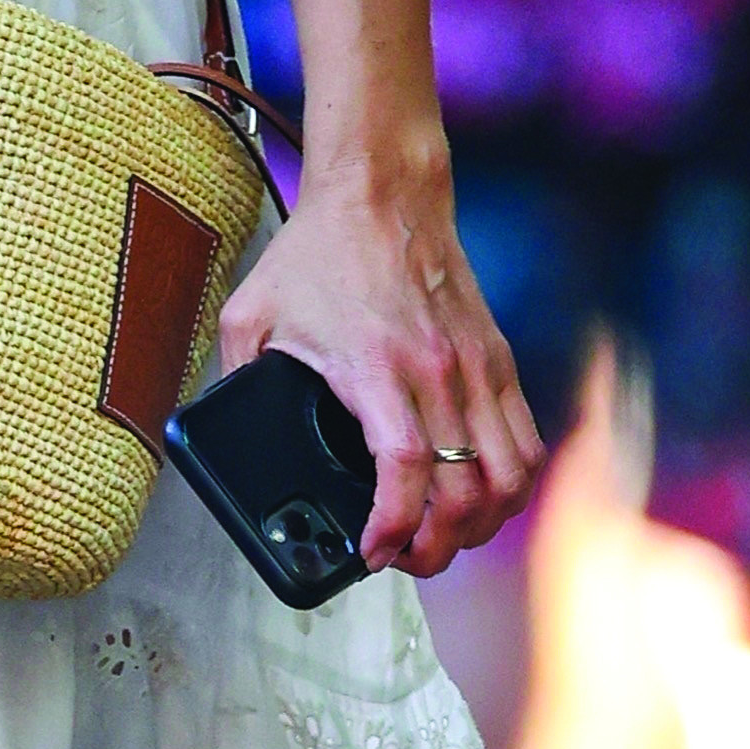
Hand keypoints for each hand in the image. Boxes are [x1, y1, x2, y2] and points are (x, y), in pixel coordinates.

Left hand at [216, 145, 543, 574]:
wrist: (382, 191)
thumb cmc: (319, 249)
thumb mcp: (252, 312)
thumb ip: (236, 374)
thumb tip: (224, 427)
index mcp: (374, 366)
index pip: (406, 469)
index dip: (395, 527)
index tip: (375, 553)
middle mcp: (436, 372)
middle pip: (467, 492)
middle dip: (439, 547)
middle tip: (406, 558)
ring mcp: (475, 367)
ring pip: (510, 476)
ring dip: (483, 524)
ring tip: (446, 536)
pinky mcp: (497, 359)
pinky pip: (525, 441)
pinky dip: (510, 482)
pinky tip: (480, 495)